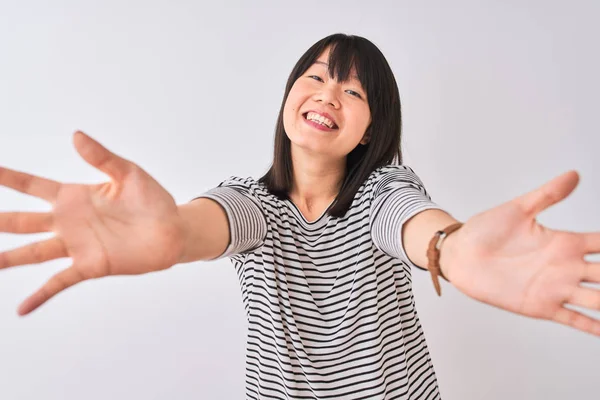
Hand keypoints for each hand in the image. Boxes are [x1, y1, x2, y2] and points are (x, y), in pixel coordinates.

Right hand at [0, 131, 187, 315]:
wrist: (173, 230)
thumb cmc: (152, 200)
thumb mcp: (127, 173)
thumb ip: (101, 157)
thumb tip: (75, 134)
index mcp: (74, 197)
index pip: (31, 185)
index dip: (7, 177)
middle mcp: (68, 222)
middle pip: (21, 220)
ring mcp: (77, 245)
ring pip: (32, 252)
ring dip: (7, 258)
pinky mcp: (91, 265)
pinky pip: (60, 281)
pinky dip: (41, 294)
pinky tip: (21, 308)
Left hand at [443, 170, 599, 335]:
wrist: (461, 255)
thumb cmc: (485, 229)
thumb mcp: (518, 210)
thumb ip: (547, 195)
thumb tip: (575, 174)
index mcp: (565, 242)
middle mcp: (566, 267)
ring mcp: (557, 288)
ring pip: (599, 299)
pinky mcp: (542, 306)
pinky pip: (575, 319)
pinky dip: (594, 327)